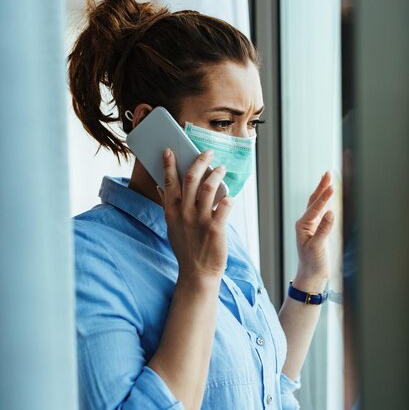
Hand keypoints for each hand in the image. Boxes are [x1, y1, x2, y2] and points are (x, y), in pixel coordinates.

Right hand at [157, 148, 232, 281]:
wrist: (197, 273)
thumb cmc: (186, 248)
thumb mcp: (172, 226)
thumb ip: (168, 206)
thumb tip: (161, 186)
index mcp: (172, 212)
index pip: (168, 182)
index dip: (169, 164)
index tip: (170, 150)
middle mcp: (184, 213)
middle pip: (190, 178)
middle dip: (199, 161)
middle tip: (207, 152)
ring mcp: (200, 220)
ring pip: (208, 187)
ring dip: (216, 174)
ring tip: (221, 168)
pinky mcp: (215, 228)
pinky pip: (224, 206)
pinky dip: (229, 197)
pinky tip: (231, 196)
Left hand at [293, 171, 334, 290]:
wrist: (313, 275)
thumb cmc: (313, 263)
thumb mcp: (317, 247)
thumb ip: (323, 230)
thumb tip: (331, 213)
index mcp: (303, 225)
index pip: (315, 207)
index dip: (324, 197)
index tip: (332, 187)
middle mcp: (306, 223)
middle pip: (314, 200)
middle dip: (321, 187)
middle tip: (327, 173)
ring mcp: (312, 225)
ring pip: (318, 204)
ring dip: (323, 191)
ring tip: (328, 179)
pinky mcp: (319, 229)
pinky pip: (322, 211)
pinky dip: (326, 201)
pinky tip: (330, 195)